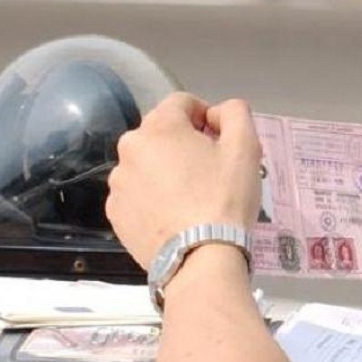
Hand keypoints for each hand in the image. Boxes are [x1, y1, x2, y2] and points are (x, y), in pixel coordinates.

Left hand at [106, 92, 261, 268]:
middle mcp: (130, 149)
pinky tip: (174, 217)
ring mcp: (118, 184)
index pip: (182, 102)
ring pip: (147, 164)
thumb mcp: (246, 148)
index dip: (206, 116)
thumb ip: (235, 114)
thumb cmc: (224, 199)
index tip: (220, 142)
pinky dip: (153, 198)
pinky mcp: (116, 214)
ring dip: (166, 171)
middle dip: (185, 145)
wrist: (200, 259)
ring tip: (191, 199)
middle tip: (209, 172)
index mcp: (159, 127)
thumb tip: (218, 114)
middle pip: (162, 134)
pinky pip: (137, 194)